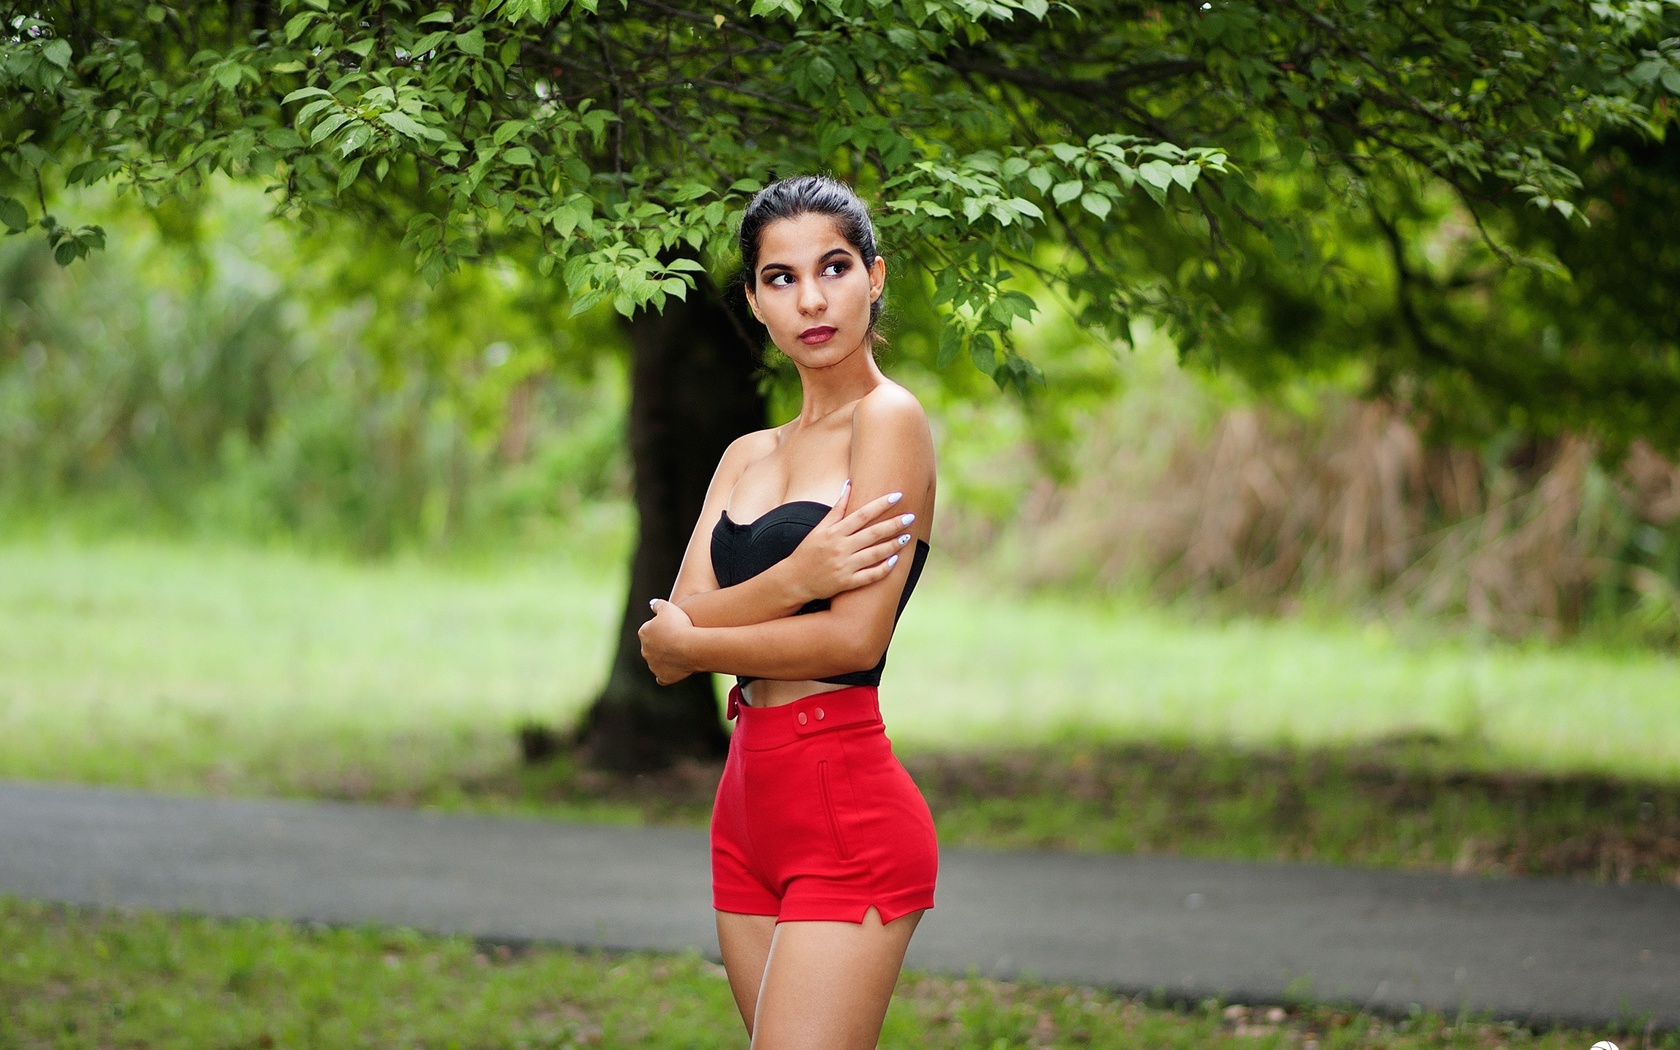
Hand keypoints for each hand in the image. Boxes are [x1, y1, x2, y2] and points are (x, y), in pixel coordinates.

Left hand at [639, 597, 698, 684]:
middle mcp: (645, 650)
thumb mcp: (668, 607)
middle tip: (678, 640)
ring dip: (665, 659)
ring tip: (680, 653)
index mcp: (644, 633)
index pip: (650, 630)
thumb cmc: (679, 624)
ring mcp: (653, 665)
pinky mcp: (663, 677)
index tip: (673, 627)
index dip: (662, 628)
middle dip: (662, 644)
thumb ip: (658, 604)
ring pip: (657, 662)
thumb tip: (652, 604)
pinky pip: (662, 677)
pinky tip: (674, 670)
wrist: (689, 646)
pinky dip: (667, 674)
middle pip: (653, 647)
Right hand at [786, 480, 917, 602]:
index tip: (897, 496)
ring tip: (907, 537)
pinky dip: (884, 568)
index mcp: (834, 532)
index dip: (881, 505)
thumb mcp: (819, 528)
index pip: (861, 515)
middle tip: (911, 517)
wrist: (794, 580)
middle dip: (894, 524)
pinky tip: (895, 560)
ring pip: (875, 554)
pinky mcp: (847, 583)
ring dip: (893, 545)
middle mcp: (840, 548)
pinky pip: (870, 576)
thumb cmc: (808, 551)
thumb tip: (849, 485)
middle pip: (872, 533)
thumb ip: (837, 508)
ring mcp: (844, 566)